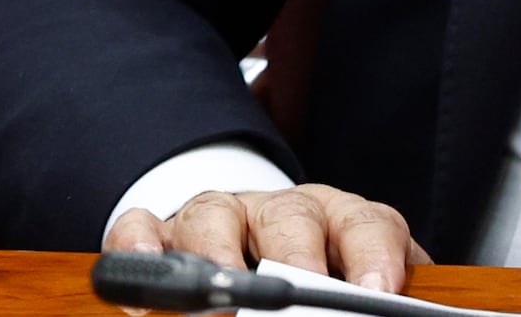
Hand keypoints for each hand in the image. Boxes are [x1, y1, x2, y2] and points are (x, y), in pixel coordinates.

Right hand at [110, 186, 427, 288]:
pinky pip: (141, 227)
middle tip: (296, 293)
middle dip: (293, 256)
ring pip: (211, 214)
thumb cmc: (325, 285)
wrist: (274, 269)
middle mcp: (280, 213)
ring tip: (223, 299)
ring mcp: (218, 219)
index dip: (372, 254)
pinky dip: (137, 250)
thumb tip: (383, 309)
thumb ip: (366, 303)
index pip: (364, 225)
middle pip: (288, 216)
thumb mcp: (356, 292)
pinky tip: (144, 295)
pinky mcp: (164, 234)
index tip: (377, 291)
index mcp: (339, 222)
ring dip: (215, 254)